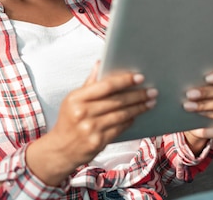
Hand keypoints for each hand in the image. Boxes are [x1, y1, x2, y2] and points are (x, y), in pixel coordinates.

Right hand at [25, 62, 157, 185]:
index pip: (105, 86)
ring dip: (138, 108)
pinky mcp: (98, 142)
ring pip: (121, 115)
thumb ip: (89, 83)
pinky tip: (137, 115)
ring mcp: (90, 128)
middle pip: (117, 101)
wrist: (61, 149)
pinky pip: (119, 128)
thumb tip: (100, 63)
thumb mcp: (73, 100)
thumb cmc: (69, 120)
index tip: (139, 77)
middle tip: (151, 91)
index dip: (124, 81)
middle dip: (137, 95)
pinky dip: (130, 120)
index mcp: (76, 98)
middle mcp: (82, 113)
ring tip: (150, 102)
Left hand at [183, 66, 212, 142]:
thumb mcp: (203, 86)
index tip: (207, 78)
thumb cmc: (203, 97)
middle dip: (207, 92)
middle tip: (190, 94)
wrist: (203, 121)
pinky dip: (212, 114)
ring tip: (190, 105)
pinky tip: (200, 114)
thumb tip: (187, 74)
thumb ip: (202, 79)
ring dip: (206, 104)